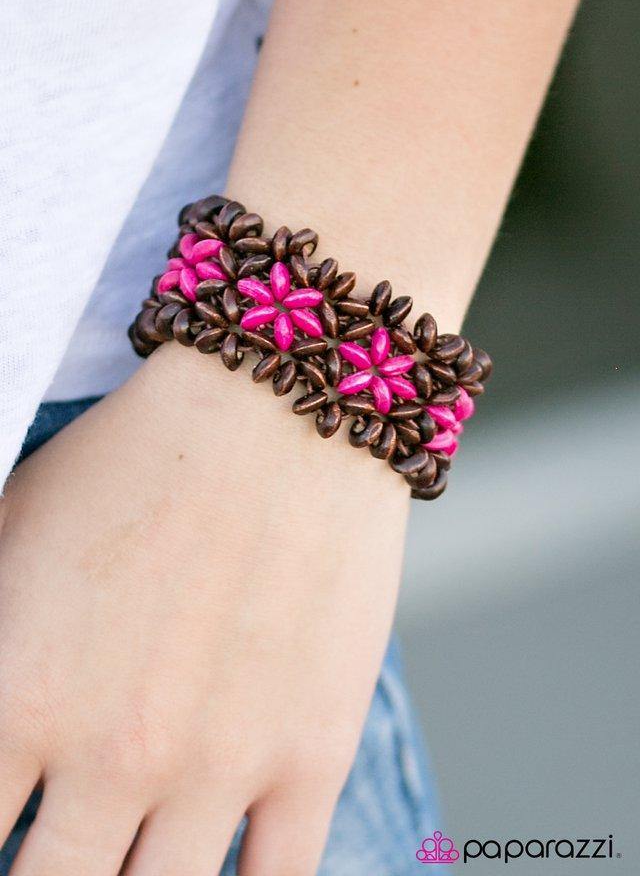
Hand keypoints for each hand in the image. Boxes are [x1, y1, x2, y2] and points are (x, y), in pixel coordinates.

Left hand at [0, 343, 406, 874]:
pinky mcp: (312, 754)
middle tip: (60, 838)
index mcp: (16, 695)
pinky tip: (209, 870)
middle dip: (43, 873)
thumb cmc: (139, 455)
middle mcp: (112, 753)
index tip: (10, 818)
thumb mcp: (10, 525)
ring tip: (126, 851)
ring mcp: (220, 766)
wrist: (282, 407)